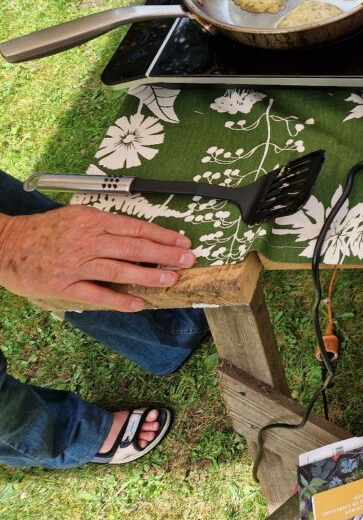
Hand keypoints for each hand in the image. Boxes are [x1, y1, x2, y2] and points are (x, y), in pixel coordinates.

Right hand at [0, 206, 195, 310]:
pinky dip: (119, 300)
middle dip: (164, 254)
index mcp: (92, 220)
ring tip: (170, 280)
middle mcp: (87, 240)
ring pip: (119, 270)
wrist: (4, 245)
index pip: (136, 228)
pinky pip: (97, 294)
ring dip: (148, 276)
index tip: (183, 242)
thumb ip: (106, 225)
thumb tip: (141, 234)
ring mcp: (75, 264)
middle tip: (187, 259)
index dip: (163, 235)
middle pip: (133, 247)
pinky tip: (139, 303)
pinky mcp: (63, 286)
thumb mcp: (77, 216)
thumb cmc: (44, 230)